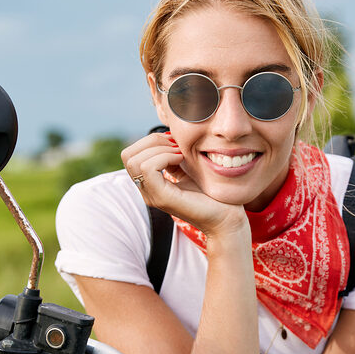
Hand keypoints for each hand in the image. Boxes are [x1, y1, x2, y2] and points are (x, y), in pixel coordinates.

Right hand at [121, 132, 246, 237]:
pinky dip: (164, 156)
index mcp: (151, 183)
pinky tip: (181, 159)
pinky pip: (148, 168)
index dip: (150, 141)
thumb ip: (173, 156)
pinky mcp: (163, 198)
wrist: (226, 218)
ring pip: (134, 161)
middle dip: (151, 142)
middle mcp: (147, 191)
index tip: (174, 143)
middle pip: (128, 156)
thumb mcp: (187, 168)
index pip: (130, 154)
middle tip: (176, 146)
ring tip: (180, 153)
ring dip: (159, 149)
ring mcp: (153, 196)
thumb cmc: (212, 194)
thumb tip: (166, 135)